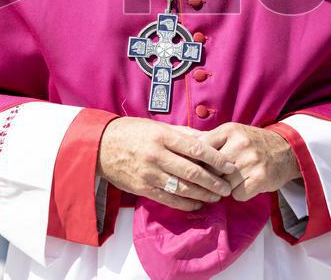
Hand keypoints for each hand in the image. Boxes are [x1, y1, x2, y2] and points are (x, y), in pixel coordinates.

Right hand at [98, 117, 235, 210]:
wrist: (100, 146)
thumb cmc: (132, 132)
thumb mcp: (156, 126)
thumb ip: (182, 134)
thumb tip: (206, 140)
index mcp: (162, 136)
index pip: (196, 148)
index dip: (216, 159)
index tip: (230, 166)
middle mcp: (157, 155)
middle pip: (192, 172)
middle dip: (214, 182)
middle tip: (227, 187)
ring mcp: (149, 173)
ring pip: (182, 188)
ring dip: (203, 195)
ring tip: (216, 196)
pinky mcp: (142, 188)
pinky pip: (169, 199)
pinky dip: (186, 204)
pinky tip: (197, 204)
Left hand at [198, 123, 299, 201]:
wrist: (287, 151)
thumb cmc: (254, 142)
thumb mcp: (233, 133)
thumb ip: (210, 139)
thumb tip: (183, 143)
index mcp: (230, 131)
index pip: (201, 148)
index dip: (195, 162)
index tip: (193, 168)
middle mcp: (240, 145)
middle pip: (210, 169)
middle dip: (209, 177)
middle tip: (211, 180)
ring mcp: (250, 162)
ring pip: (223, 184)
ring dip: (224, 187)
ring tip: (231, 181)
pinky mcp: (259, 179)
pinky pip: (237, 195)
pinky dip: (238, 194)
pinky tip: (244, 185)